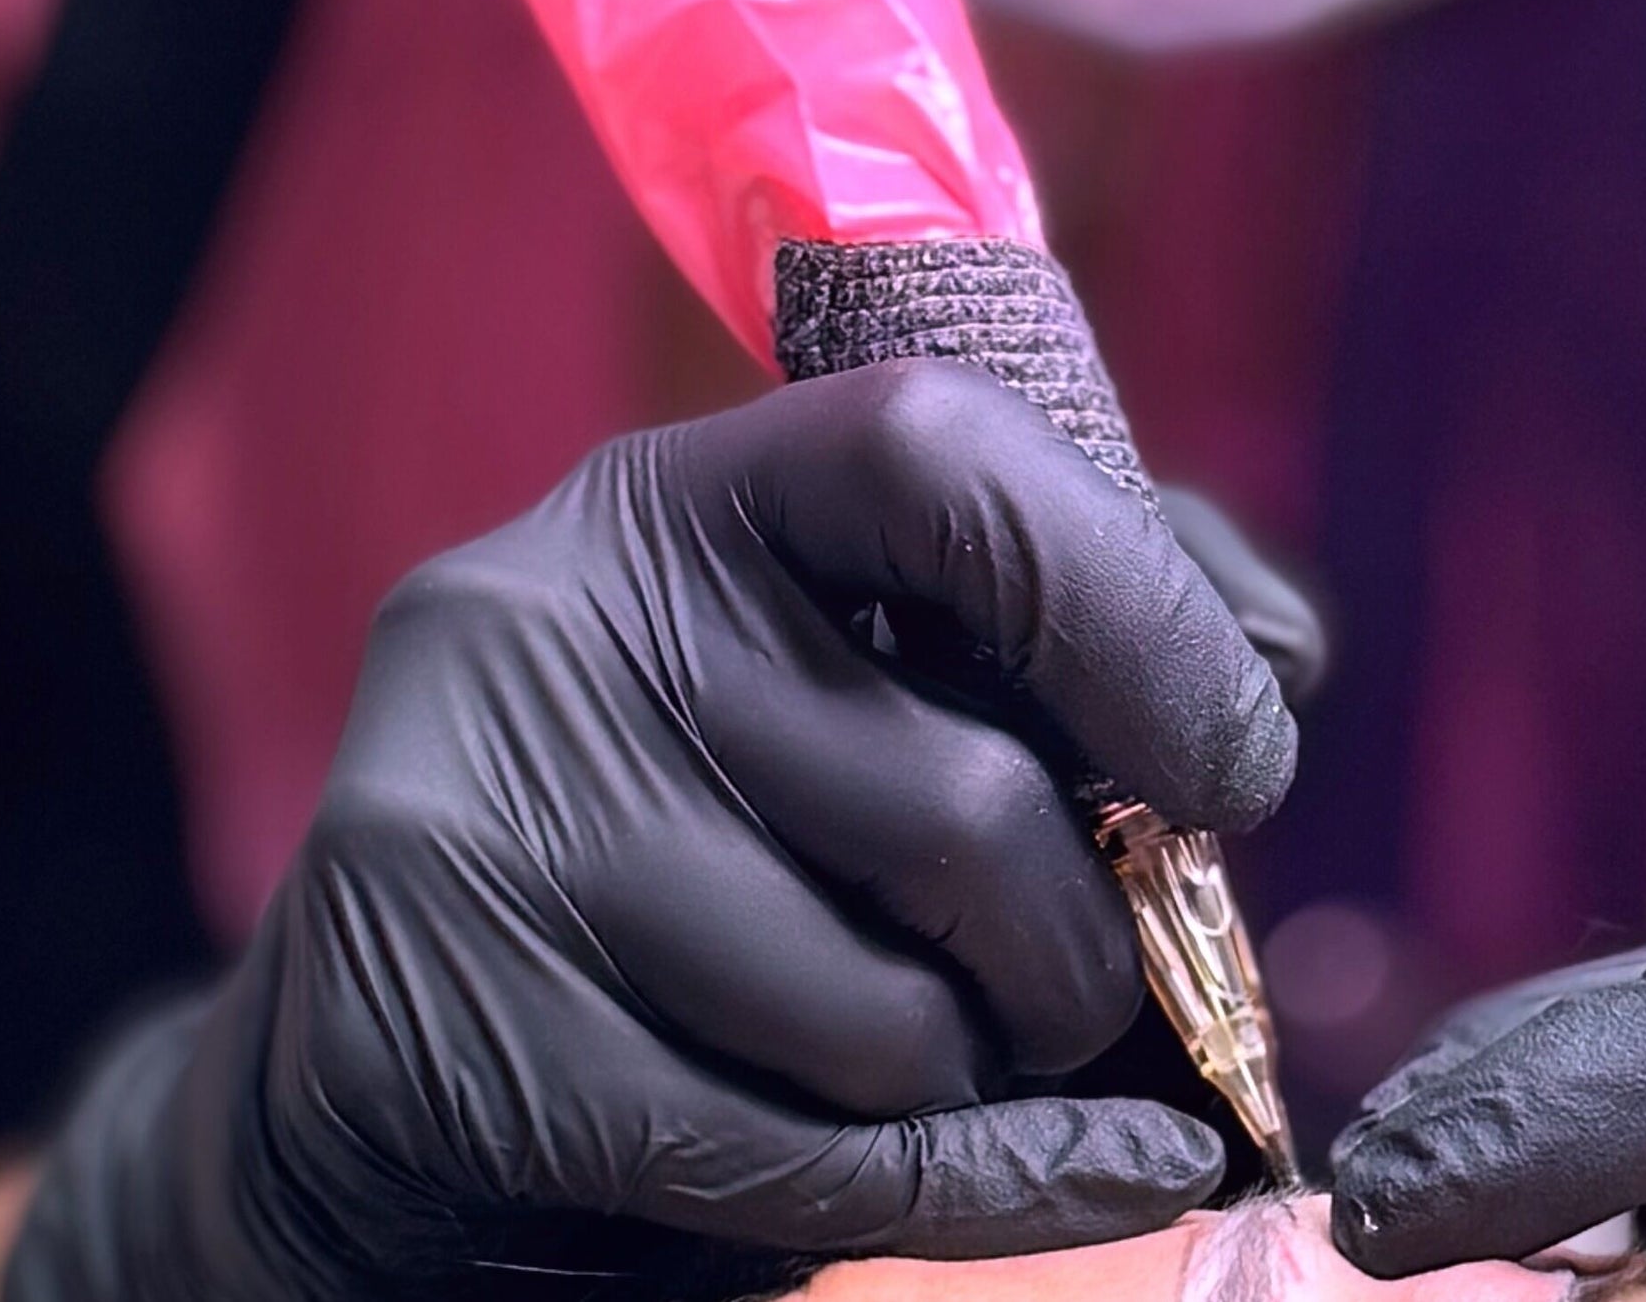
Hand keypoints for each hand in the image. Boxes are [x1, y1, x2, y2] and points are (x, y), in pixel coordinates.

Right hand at [6, 361, 1305, 1300]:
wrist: (368, 1109)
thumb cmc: (694, 883)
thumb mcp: (840, 703)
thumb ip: (1053, 626)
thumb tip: (1277, 652)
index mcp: (668, 502)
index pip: (933, 455)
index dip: (1133, 606)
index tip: (1236, 758)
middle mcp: (547, 624)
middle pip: (958, 793)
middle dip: (1089, 939)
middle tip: (1091, 985)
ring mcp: (483, 833)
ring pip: (899, 1008)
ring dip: (997, 1075)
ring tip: (953, 1060)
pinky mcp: (458, 1046)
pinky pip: (821, 1157)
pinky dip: (1003, 1189)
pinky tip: (1097, 1180)